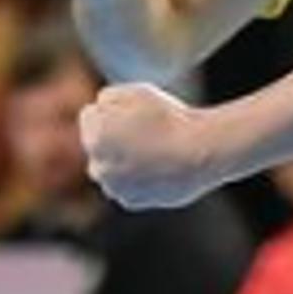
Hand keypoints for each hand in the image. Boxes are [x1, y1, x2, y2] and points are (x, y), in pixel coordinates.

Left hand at [81, 84, 226, 210]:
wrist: (201, 153)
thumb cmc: (171, 119)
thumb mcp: (137, 92)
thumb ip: (108, 97)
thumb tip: (99, 109)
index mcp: (95, 137)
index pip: (90, 117)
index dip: (113, 111)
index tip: (137, 113)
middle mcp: (98, 166)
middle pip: (98, 146)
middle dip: (112, 139)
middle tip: (144, 132)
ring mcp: (114, 187)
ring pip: (111, 169)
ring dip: (122, 162)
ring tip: (153, 151)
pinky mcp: (130, 202)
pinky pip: (127, 187)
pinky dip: (137, 180)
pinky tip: (159, 168)